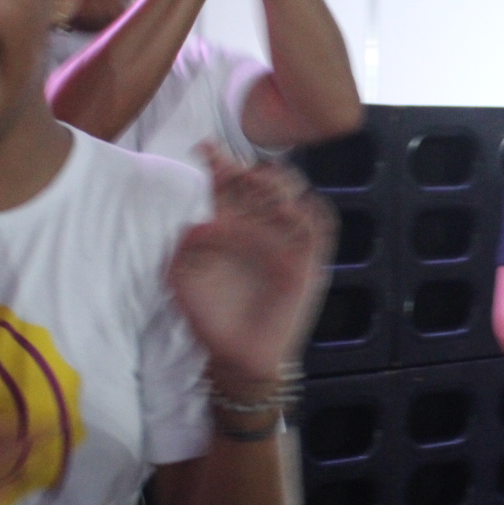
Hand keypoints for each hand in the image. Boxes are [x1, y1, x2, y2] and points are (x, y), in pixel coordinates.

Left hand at [168, 146, 336, 388]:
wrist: (238, 355)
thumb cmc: (208, 316)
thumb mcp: (182, 278)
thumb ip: (184, 246)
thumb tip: (196, 221)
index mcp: (228, 225)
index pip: (227, 183)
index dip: (218, 161)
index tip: (204, 149)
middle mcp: (258, 226)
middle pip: (260, 179)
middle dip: (248, 168)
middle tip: (234, 173)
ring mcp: (285, 240)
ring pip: (293, 192)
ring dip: (280, 183)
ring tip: (262, 189)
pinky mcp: (308, 259)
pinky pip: (321, 223)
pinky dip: (312, 210)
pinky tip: (294, 210)